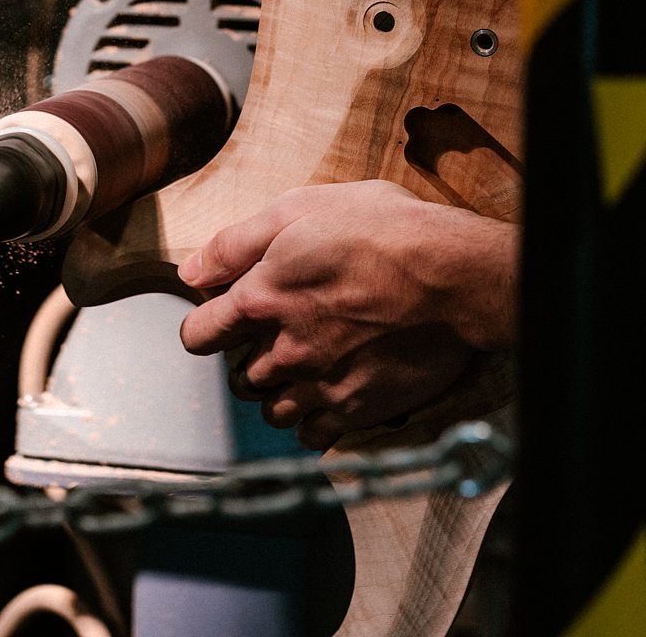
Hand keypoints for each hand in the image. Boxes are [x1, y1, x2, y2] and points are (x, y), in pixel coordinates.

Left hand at [176, 181, 514, 449]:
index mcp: (260, 298)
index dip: (207, 327)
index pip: (199, 335)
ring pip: (272, 410)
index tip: (225, 322)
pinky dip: (314, 421)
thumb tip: (192, 271)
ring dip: (280, 393)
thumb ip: (236, 243)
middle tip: (282, 337)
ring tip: (308, 367)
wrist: (453, 275)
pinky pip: (311, 436)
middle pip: (238, 378)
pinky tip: (329, 394)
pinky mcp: (355, 410)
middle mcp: (282, 350)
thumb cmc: (384, 232)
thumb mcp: (301, 209)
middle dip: (251, 359)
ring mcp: (319, 385)